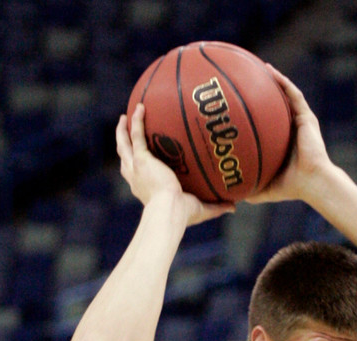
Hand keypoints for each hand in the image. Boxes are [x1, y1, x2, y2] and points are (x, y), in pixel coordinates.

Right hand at [116, 104, 234, 225]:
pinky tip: (141, 107)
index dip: (135, 166)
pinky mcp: (142, 160)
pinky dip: (137, 121)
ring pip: (124, 145)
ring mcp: (137, 168)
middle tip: (124, 132)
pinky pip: (137, 135)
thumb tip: (234, 207)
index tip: (140, 159)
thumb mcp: (200, 210)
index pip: (136, 176)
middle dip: (123, 144)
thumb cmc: (182, 216)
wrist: (169, 213)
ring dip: (123, 131)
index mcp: (145, 189)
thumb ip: (216, 206)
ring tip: (125, 117)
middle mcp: (137, 179)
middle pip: (125, 158)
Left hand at [246, 69, 331, 205]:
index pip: (267, 123)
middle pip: (275, 105)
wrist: (313, 183)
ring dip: (273, 80)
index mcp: (282, 142)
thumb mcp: (264, 189)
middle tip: (246, 80)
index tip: (238, 105)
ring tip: (259, 67)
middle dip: (263, 91)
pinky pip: (294, 95)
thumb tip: (229, 196)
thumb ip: (249, 190)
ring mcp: (300, 122)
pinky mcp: (307, 118)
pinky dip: (283, 82)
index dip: (254, 112)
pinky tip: (270, 71)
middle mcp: (291, 129)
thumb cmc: (292, 188)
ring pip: (285, 95)